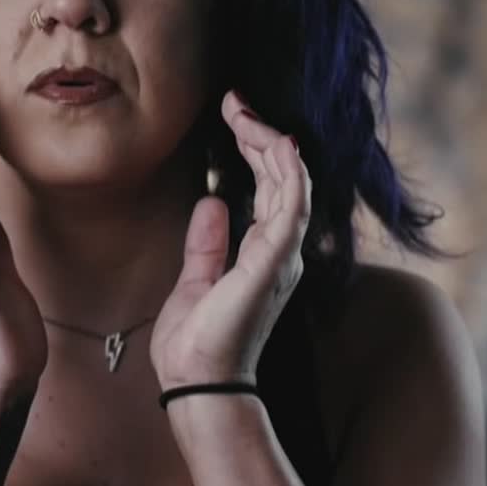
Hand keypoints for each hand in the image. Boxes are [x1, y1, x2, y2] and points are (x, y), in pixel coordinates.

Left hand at [149, 90, 312, 391]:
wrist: (196, 383)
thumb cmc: (196, 345)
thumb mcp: (194, 281)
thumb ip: (207, 242)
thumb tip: (211, 201)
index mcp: (263, 254)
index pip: (269, 188)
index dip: (255, 147)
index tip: (234, 114)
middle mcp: (281, 252)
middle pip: (282, 178)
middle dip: (261, 133)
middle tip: (235, 101)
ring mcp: (282, 256)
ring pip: (292, 183)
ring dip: (271, 142)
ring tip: (245, 113)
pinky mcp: (275, 262)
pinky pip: (291, 206)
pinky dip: (288, 171)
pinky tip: (275, 142)